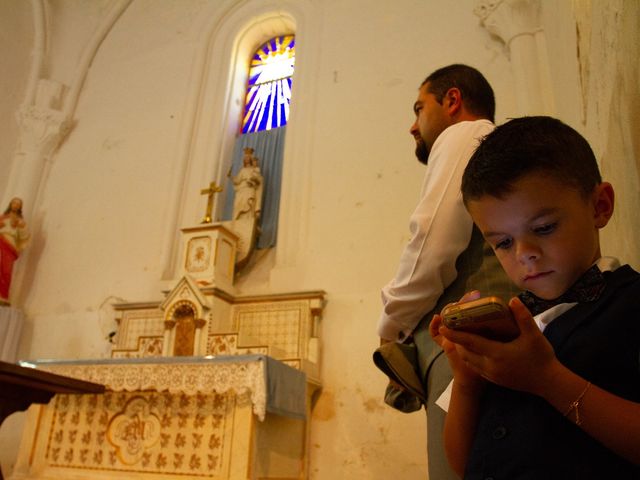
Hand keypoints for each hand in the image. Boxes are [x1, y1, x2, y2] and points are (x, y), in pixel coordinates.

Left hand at [438, 297, 558, 394]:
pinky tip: (473, 350)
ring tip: (460, 337)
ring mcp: (491, 375)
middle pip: (465, 352)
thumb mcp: (533, 335)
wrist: (549, 383)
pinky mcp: (494, 380)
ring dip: (462, 350)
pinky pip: (476, 368)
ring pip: (469, 362)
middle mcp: (490, 366)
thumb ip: (522, 316)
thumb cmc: (541, 357)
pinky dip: (470, 358)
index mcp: (496, 354)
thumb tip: (513, 299)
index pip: (470, 342)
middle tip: (451, 328)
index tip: (442, 327)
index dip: (455, 334)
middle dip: (456, 341)